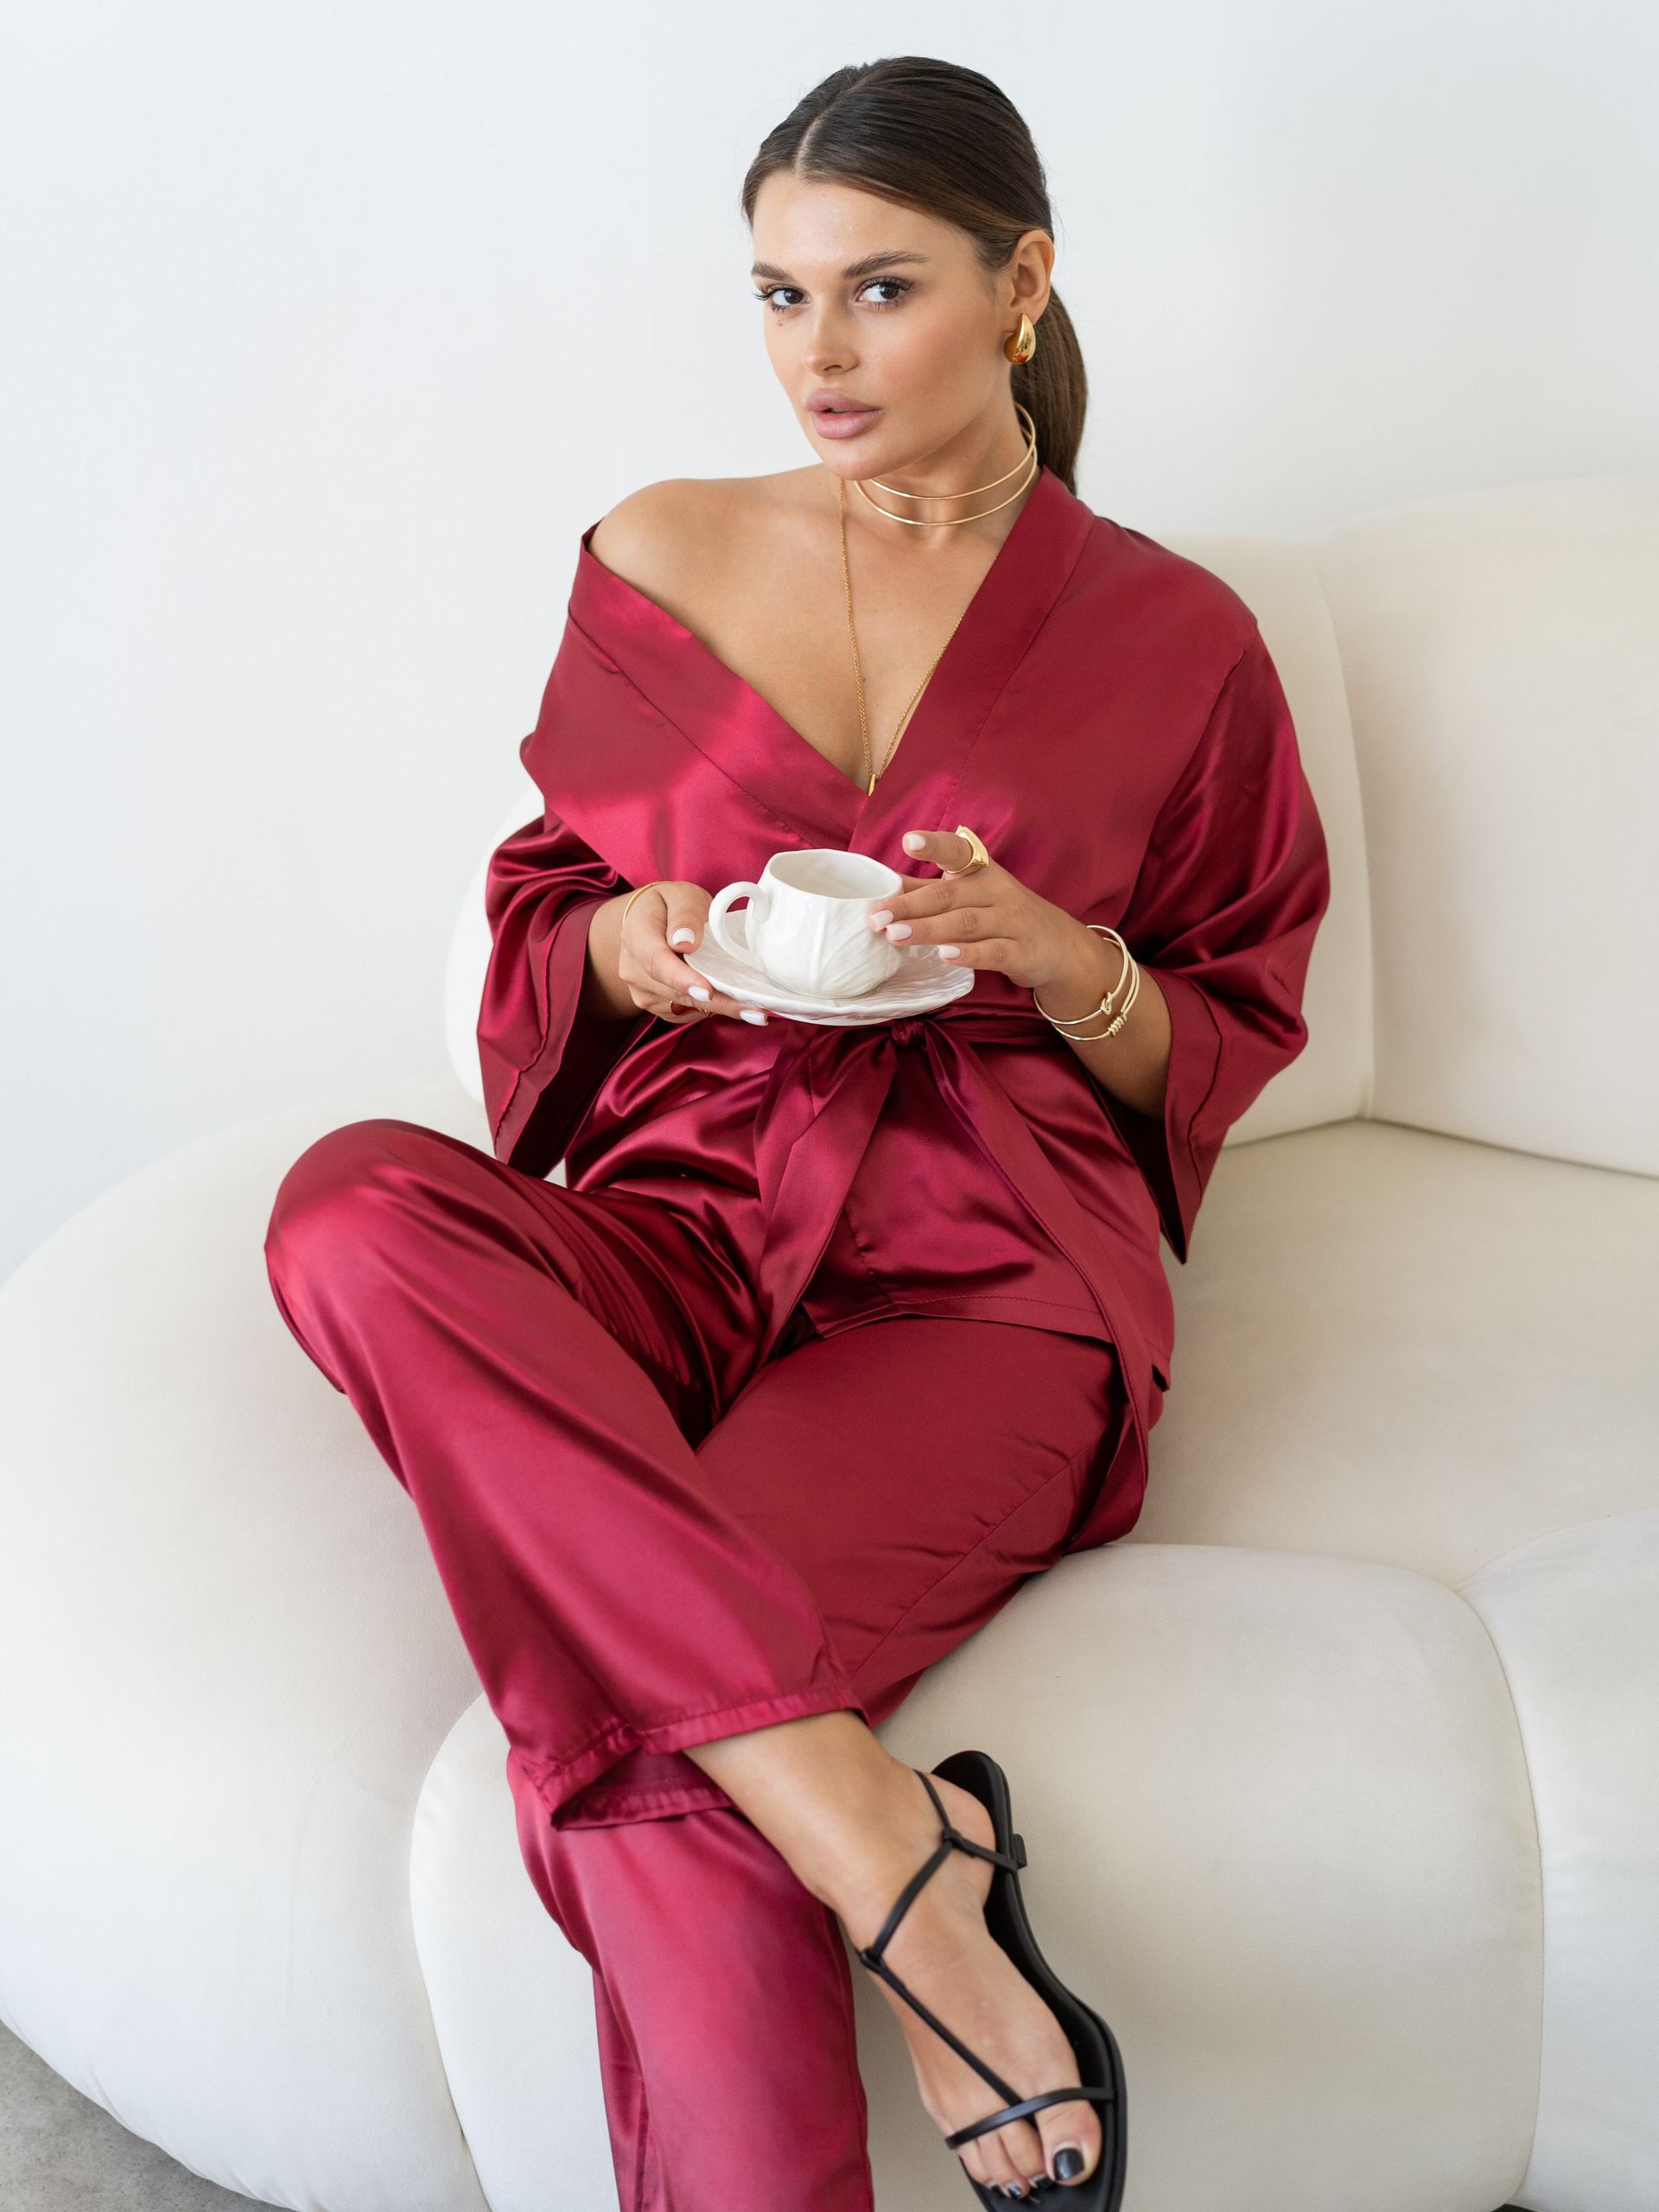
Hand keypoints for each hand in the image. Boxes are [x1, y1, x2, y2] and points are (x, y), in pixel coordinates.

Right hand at [584, 883, 768, 1027]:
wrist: (646, 922)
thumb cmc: (669, 905)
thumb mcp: (681, 896)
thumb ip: (685, 915)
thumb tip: (685, 942)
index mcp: (637, 937)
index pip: (657, 963)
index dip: (682, 979)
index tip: (708, 992)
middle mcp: (633, 970)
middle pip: (676, 992)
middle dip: (718, 1003)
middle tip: (756, 1011)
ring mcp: (642, 991)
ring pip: (684, 1006)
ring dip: (720, 1010)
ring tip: (754, 1010)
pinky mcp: (655, 1004)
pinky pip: (684, 1013)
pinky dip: (710, 1009)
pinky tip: (733, 1004)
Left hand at [866, 831, 1113, 1003]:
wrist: (1062, 948)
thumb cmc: (1005, 916)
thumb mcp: (973, 895)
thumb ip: (929, 890)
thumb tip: (883, 884)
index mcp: (982, 871)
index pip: (957, 852)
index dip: (935, 845)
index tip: (909, 841)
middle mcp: (997, 891)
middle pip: (949, 895)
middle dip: (910, 905)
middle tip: (877, 917)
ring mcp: (1012, 922)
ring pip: (966, 923)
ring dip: (929, 929)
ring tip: (895, 935)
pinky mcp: (1022, 952)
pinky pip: (994, 952)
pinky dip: (969, 954)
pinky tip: (944, 956)